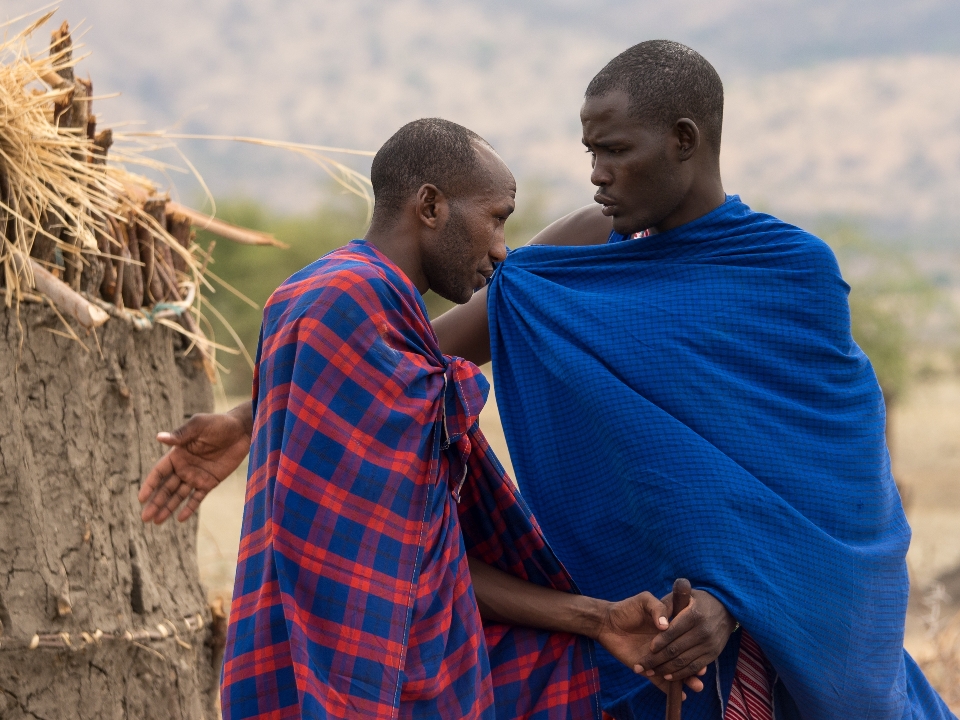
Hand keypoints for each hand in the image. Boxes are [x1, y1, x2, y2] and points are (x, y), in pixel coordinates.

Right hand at [138, 404, 251, 523]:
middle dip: (155, 502)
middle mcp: (184, 467)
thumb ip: (181, 434)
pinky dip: (189, 508)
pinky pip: (197, 498)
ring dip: (168, 508)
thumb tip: (159, 437)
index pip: (159, 473)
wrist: (242, 431)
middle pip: (166, 488)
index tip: (141, 499)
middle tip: (145, 518)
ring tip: (156, 522)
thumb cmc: (218, 424)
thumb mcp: (198, 426)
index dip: (149, 485)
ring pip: (178, 495)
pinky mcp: (210, 482)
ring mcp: (197, 476)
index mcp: (177, 454)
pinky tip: (180, 519)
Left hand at [595, 593, 705, 695]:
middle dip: (694, 668)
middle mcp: (668, 644)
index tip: (702, 652)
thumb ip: (657, 607)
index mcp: (671, 628)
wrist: (608, 621)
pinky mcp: (647, 668)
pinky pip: (660, 682)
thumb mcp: (645, 600)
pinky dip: (670, 689)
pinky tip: (683, 696)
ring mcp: (659, 658)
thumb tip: (665, 626)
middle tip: (701, 675)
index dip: (693, 648)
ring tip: (697, 686)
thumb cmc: (628, 608)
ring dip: (687, 680)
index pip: (685, 640)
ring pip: (675, 672)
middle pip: (683, 658)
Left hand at [635, 588, 734, 682]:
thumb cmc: (697, 600)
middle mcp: (703, 631)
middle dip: (657, 660)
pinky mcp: (713, 655)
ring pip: (684, 662)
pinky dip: (681, 674)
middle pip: (676, 650)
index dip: (659, 642)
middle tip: (642, 665)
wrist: (725, 608)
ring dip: (666, 670)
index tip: (649, 649)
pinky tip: (668, 677)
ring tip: (651, 672)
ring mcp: (709, 645)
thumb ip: (667, 605)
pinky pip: (694, 667)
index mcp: (694, 615)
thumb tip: (659, 622)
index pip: (672, 632)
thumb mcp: (683, 595)